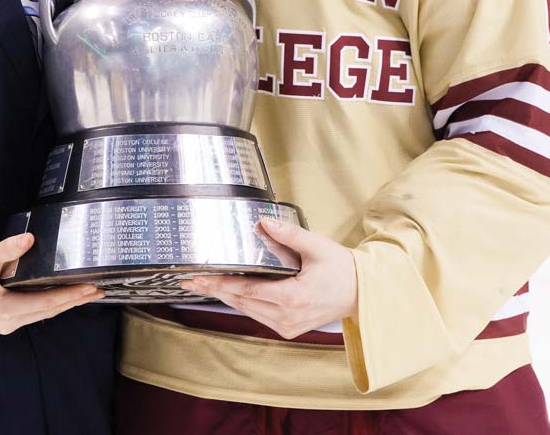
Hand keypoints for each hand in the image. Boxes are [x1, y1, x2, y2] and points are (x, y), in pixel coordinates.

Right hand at [0, 233, 103, 334]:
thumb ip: (8, 249)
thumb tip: (28, 239)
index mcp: (5, 309)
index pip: (46, 303)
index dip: (70, 295)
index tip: (89, 288)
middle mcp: (9, 321)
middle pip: (50, 311)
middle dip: (75, 300)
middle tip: (98, 290)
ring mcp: (8, 322)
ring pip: (44, 312)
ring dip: (66, 303)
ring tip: (87, 293)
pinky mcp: (7, 317)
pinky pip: (36, 311)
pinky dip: (53, 303)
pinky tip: (65, 296)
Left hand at [181, 219, 357, 339]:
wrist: (361, 293)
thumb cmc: (340, 268)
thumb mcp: (317, 246)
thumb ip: (289, 234)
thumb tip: (264, 222)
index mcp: (292, 297)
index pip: (246, 290)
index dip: (220, 283)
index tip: (200, 277)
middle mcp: (286, 315)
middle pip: (241, 302)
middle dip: (213, 290)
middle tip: (189, 281)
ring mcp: (287, 325)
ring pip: (247, 310)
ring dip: (224, 296)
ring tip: (201, 285)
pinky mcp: (288, 328)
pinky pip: (258, 315)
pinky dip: (241, 303)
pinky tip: (227, 291)